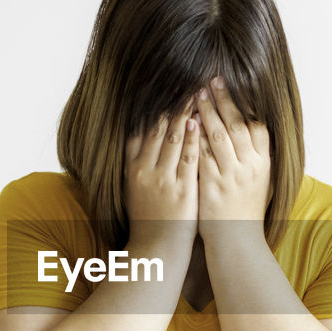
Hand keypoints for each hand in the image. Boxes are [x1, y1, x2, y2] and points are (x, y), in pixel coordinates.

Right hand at [124, 99, 200, 246]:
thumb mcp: (135, 189)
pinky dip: (194, 138)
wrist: (156, 248)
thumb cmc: (149, 218)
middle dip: (171, 104)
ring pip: (173, 139)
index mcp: (132, 169)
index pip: (140, 130)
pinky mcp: (182, 190)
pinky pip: (189, 158)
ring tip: (195, 93)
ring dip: (184, 113)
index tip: (162, 89)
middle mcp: (144, 171)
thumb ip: (137, 163)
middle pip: (157, 129)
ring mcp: (163, 180)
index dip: (151, 108)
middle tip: (183, 82)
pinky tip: (200, 121)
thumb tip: (141, 137)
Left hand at [194, 76, 271, 239]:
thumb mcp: (261, 180)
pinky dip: (193, 137)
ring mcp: (231, 177)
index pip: (258, 124)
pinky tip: (185, 122)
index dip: (247, 102)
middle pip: (236, 125)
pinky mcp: (212, 186)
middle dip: (224, 99)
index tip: (237, 83)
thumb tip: (255, 126)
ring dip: (206, 111)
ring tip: (196, 93)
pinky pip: (201, 155)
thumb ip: (257, 155)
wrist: (237, 241)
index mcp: (265, 163)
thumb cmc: (245, 209)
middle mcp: (250, 167)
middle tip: (212, 79)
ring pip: (217, 136)